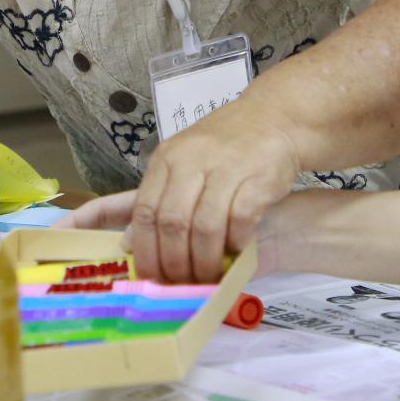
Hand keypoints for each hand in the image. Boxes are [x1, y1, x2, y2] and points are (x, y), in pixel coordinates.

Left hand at [129, 104, 302, 283]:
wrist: (272, 118)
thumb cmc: (221, 148)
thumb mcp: (181, 164)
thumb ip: (156, 199)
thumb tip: (127, 242)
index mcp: (166, 159)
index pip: (144, 211)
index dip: (144, 249)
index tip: (148, 275)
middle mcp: (192, 160)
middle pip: (172, 223)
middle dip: (173, 262)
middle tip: (179, 283)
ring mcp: (226, 167)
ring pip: (205, 226)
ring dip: (205, 260)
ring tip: (207, 276)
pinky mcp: (258, 177)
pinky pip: (240, 220)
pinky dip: (235, 244)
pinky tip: (235, 253)